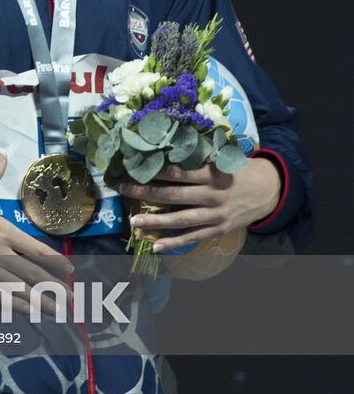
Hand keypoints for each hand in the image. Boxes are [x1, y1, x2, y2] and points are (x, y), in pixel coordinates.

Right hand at [0, 149, 72, 314]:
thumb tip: (1, 153)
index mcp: (4, 232)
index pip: (37, 250)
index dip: (55, 262)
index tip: (70, 270)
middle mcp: (0, 254)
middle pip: (33, 274)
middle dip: (54, 288)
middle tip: (70, 299)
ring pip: (19, 290)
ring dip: (39, 302)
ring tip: (56, 311)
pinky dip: (13, 306)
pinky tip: (25, 313)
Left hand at [119, 157, 281, 253]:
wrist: (270, 190)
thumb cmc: (240, 169)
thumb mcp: (223, 158)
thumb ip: (199, 158)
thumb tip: (168, 147)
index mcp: (211, 173)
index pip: (178, 172)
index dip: (155, 170)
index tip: (134, 166)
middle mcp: (212, 194)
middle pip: (174, 194)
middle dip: (146, 191)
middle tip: (123, 189)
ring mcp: (215, 215)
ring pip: (181, 219)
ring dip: (156, 220)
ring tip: (134, 222)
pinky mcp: (218, 230)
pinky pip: (193, 237)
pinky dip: (174, 243)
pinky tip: (156, 246)